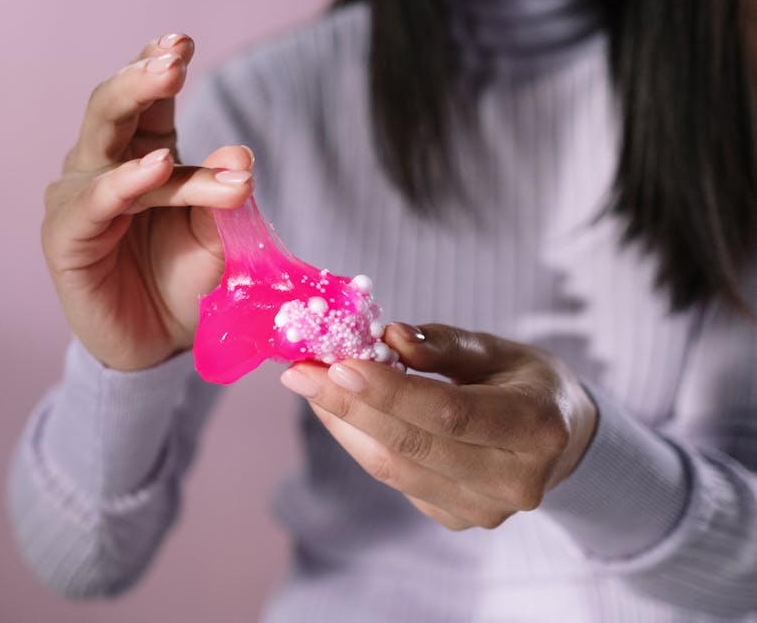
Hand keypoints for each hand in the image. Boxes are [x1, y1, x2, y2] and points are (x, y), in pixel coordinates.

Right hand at [42, 33, 254, 370]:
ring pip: (111, 146)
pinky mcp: (67, 236)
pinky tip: (156, 165)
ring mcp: (81, 198)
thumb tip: (241, 153)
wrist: (157, 345)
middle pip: (114, 107)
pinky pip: (97, 202)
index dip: (160, 65)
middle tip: (175, 54)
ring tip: (174, 80)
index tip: (184, 40)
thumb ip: (225, 197)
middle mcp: (106, 166)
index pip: (149, 103)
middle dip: (143, 75)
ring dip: (140, 108)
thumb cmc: (184, 282)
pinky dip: (126, 181)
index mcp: (144, 156)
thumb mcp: (216, 237)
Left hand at [279, 323, 597, 529]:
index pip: (450, 414)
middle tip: (299, 373)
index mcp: (537, 427)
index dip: (390, 392)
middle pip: (414, 447)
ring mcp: (486, 509)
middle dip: (348, 407)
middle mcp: (516, 480)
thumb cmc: (526, 383)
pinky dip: (361, 443)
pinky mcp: (458, 519)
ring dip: (344, 425)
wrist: (561, 440)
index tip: (336, 365)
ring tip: (309, 386)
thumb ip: (444, 345)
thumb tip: (387, 339)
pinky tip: (341, 412)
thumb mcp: (499, 350)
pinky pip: (396, 480)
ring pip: (395, 470)